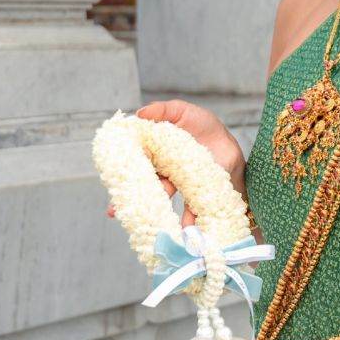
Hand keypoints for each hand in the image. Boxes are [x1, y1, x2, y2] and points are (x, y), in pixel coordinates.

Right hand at [106, 100, 245, 226]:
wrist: (229, 144)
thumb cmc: (204, 127)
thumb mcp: (183, 111)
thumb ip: (163, 110)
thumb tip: (139, 113)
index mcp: (155, 151)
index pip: (135, 160)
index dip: (121, 169)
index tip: (110, 178)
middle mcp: (163, 170)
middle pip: (143, 183)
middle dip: (127, 198)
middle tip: (113, 210)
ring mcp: (178, 183)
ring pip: (162, 197)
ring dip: (153, 211)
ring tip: (145, 221)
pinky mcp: (196, 192)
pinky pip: (190, 209)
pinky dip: (187, 220)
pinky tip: (185, 229)